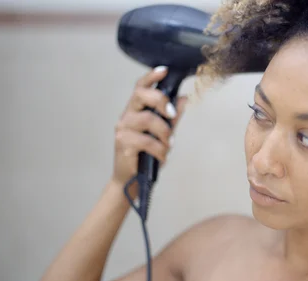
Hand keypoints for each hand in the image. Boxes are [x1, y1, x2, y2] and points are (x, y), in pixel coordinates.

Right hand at [111, 66, 186, 193]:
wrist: (132, 181)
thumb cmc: (146, 156)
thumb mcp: (163, 135)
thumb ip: (172, 118)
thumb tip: (184, 99)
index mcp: (135, 110)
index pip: (140, 87)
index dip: (151, 77)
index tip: (164, 71)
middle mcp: (127, 116)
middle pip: (141, 95)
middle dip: (160, 101)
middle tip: (171, 115)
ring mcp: (123, 129)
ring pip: (148, 119)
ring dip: (164, 133)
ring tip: (168, 145)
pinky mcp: (123, 144)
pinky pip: (148, 141)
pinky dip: (161, 150)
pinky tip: (163, 157)